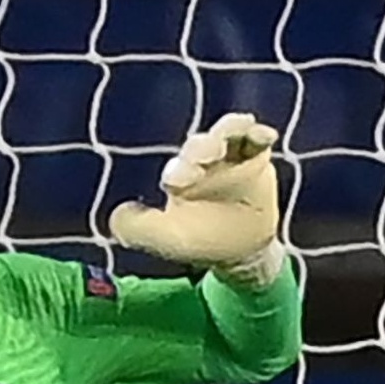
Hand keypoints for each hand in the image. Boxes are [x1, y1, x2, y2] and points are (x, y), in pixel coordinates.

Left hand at [111, 111, 283, 275]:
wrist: (241, 252)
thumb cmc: (200, 242)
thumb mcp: (167, 240)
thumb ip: (138, 230)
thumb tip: (118, 213)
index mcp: (180, 175)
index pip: (179, 166)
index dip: (181, 169)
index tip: (180, 182)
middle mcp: (203, 160)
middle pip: (201, 145)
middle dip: (203, 147)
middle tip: (208, 156)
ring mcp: (230, 157)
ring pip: (228, 134)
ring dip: (229, 131)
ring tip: (237, 133)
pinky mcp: (256, 159)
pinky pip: (256, 141)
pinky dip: (259, 133)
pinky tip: (265, 135)